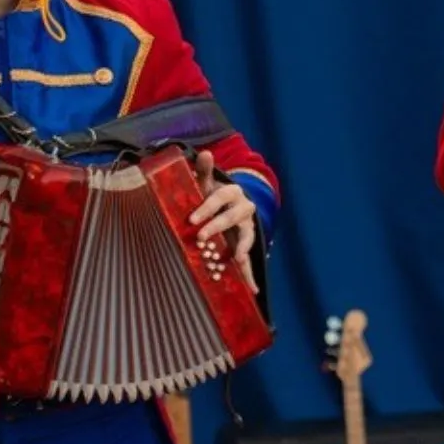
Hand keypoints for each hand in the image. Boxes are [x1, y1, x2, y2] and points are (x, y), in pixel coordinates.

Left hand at [190, 150, 259, 293]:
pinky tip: (251, 291)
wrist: (231, 206)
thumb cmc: (212, 195)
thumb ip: (203, 171)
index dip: (208, 208)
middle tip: (201, 237)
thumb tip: (204, 152)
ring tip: (239, 258)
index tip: (192, 219)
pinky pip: (249, 260)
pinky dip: (250, 276)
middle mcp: (243, 209)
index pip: (220, 198)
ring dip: (242, 248)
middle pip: (233, 217)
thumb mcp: (206, 183)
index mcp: (232, 193)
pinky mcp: (246, 244)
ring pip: (247, 237)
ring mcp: (247, 228)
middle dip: (218, 226)